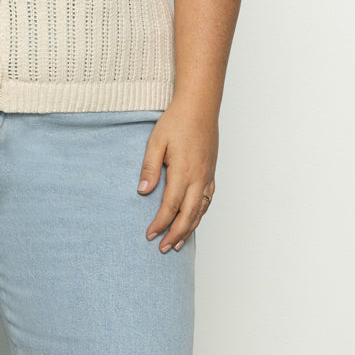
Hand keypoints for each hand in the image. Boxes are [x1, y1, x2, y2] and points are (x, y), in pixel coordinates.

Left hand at [137, 100, 217, 251]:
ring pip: (200, 211)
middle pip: (188, 215)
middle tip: (163, 248)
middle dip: (175, 234)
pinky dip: (200, 215)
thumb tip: (143, 192)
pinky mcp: (211, 172)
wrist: (200, 106)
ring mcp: (207, 176)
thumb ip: (149, 169)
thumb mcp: (156, 142)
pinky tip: (193, 221)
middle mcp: (199, 178)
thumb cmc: (176, 121)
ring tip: (178, 244)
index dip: (159, 223)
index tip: (149, 235)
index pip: (170, 206)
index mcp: (183, 172)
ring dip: (189, 229)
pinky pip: (207, 200)